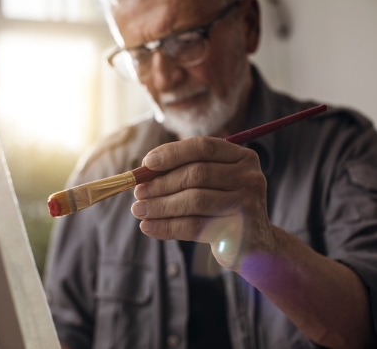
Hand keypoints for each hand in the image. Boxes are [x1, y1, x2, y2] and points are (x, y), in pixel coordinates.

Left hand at [131, 136, 274, 269]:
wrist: (254, 246)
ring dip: (160, 206)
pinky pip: (195, 226)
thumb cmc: (223, 209)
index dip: (172, 153)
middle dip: (162, 183)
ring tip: (138, 210)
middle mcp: (250, 177)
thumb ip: (184, 173)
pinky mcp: (238, 231)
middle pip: (197, 174)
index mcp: (243, 157)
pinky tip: (148, 227)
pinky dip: (167, 227)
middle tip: (138, 193)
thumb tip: (142, 173)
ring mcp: (247, 204)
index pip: (203, 147)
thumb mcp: (211, 185)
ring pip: (194, 200)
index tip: (146, 163)